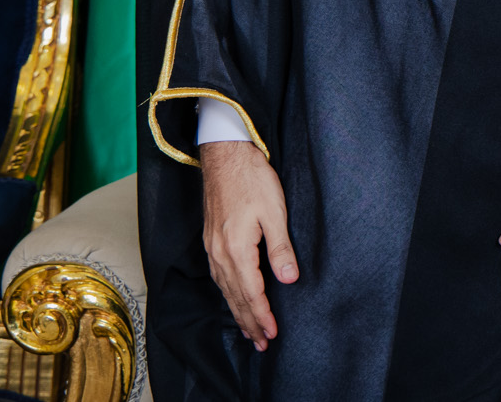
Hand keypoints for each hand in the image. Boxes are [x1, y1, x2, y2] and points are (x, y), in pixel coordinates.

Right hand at [200, 140, 297, 350]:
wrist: (225, 156)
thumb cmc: (252, 179)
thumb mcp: (275, 211)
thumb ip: (280, 248)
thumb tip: (289, 279)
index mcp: (236, 248)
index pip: (251, 292)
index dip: (262, 315)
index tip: (272, 334)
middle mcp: (220, 253)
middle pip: (235, 297)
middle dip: (249, 322)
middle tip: (262, 343)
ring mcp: (212, 247)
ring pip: (225, 289)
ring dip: (237, 312)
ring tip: (249, 331)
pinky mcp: (211, 240)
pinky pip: (218, 277)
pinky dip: (228, 294)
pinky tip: (233, 299)